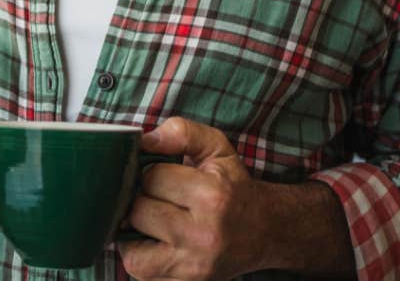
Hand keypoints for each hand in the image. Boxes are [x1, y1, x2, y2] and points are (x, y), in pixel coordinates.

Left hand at [118, 117, 267, 280]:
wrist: (264, 230)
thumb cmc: (232, 184)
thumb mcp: (215, 146)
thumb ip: (181, 132)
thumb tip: (144, 140)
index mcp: (212, 196)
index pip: (151, 178)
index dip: (150, 171)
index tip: (162, 174)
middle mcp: (204, 236)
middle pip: (139, 213)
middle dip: (141, 200)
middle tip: (156, 197)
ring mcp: (196, 269)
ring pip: (135, 253)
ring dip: (135, 234)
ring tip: (151, 222)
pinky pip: (144, 276)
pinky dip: (142, 259)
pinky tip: (156, 243)